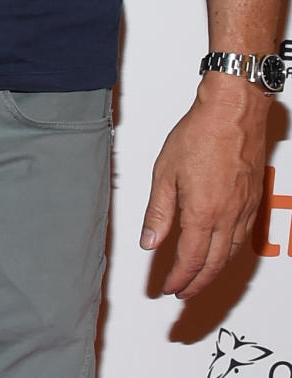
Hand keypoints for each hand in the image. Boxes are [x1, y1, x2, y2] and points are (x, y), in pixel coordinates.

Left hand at [139, 74, 270, 298]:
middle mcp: (227, 217)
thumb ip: (158, 211)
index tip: (168, 287)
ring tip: (199, 278)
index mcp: (202, 212)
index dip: (178, 278)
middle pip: (212, 264)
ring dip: (213, 272)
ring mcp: (243, 210)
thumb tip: (149, 242)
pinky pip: (243, 238)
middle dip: (196, 284)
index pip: (189, 260)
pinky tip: (222, 251)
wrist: (233, 112)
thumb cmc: (199, 133)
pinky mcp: (253, 201)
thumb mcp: (165, 171)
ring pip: (230, 255)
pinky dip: (230, 253)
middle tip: (182, 292)